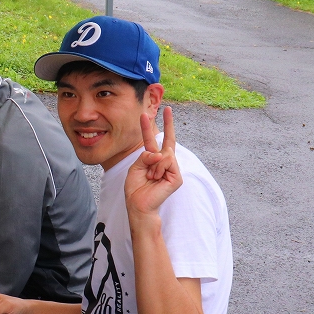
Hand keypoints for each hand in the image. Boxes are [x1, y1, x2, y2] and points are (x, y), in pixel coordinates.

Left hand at [125, 105, 181, 219]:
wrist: (138, 204)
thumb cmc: (136, 188)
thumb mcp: (136, 167)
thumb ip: (146, 156)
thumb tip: (161, 154)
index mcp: (152, 159)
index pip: (152, 140)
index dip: (149, 127)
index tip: (146, 114)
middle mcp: (164, 162)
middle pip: (168, 140)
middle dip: (169, 123)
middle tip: (168, 108)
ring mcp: (172, 169)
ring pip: (165, 154)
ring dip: (154, 165)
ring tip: (151, 176)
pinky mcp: (177, 177)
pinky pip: (168, 162)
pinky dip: (159, 169)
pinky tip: (157, 179)